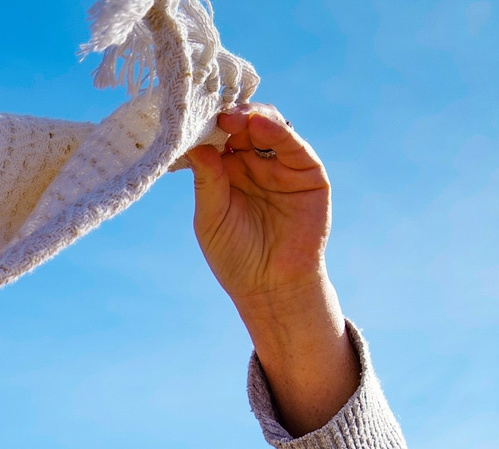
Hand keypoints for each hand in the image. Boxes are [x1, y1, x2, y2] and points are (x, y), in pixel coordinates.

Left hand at [187, 106, 356, 436]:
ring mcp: (282, 166)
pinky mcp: (308, 172)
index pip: (218, 137)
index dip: (206, 124)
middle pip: (242, 125)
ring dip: (251, 116)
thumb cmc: (236, 258)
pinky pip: (293, 145)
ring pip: (268, 127)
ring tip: (233, 115)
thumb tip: (195, 145)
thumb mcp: (211, 218)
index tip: (190, 114)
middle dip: (228, 115)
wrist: (271, 288)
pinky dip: (277, 131)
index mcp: (227, 172)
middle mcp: (255, 163)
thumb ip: (207, 181)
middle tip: (211, 111)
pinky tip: (259, 123)